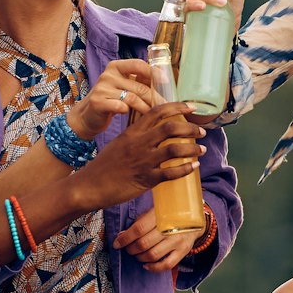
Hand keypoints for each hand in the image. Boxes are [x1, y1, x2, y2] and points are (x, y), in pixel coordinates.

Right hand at [67, 59, 156, 139]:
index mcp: (116, 66)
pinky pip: (119, 107)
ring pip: (132, 98)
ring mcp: (102, 88)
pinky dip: (127, 111)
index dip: (153, 72)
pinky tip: (129, 114)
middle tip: (164, 106)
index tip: (165, 81)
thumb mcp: (123, 85)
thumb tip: (162, 79)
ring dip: (145, 107)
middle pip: (138, 86)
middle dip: (153, 97)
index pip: (138, 65)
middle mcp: (108, 75)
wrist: (88, 114)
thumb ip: (138, 80)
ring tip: (152, 113)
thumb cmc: (111, 98)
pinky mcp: (98, 102)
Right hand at [80, 101, 204, 206]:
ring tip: (201, 149)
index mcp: (133, 131)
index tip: (192, 106)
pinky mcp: (146, 179)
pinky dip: (185, 169)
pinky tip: (194, 166)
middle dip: (190, 128)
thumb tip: (157, 130)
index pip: (158, 112)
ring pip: (174, 149)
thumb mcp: (121, 142)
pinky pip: (171, 172)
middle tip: (201, 131)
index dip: (177, 107)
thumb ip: (138, 135)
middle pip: (170, 128)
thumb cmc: (106, 164)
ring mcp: (143, 161)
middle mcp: (139, 143)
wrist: (91, 185)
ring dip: (192, 148)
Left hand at [114, 208, 201, 273]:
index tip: (117, 243)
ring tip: (136, 254)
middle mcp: (170, 228)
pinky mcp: (183, 251)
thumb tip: (122, 235)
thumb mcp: (155, 211)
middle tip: (127, 248)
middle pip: (144, 243)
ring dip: (139, 257)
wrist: (195, 219)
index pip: (139, 229)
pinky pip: (166, 265)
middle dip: (130, 249)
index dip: (125, 238)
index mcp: (161, 215)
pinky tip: (146, 264)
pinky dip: (153, 268)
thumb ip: (139, 222)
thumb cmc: (170, 215)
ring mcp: (177, 241)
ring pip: (153, 255)